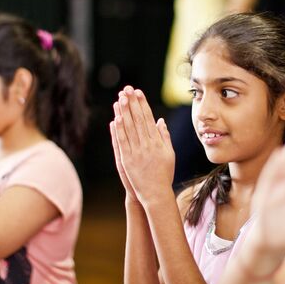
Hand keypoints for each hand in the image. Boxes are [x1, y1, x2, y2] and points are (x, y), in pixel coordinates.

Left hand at [111, 86, 174, 205]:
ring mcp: (137, 152)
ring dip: (124, 112)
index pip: (148, 118)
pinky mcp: (127, 160)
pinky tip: (115, 119)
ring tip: (121, 98)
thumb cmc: (164, 174)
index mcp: (158, 142)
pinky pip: (122, 142)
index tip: (139, 92)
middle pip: (138, 120)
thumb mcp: (169, 154)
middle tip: (127, 89)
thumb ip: (164, 136)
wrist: (156, 194)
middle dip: (133, 103)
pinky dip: (119, 130)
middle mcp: (147, 145)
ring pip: (129, 128)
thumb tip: (160, 121)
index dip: (143, 104)